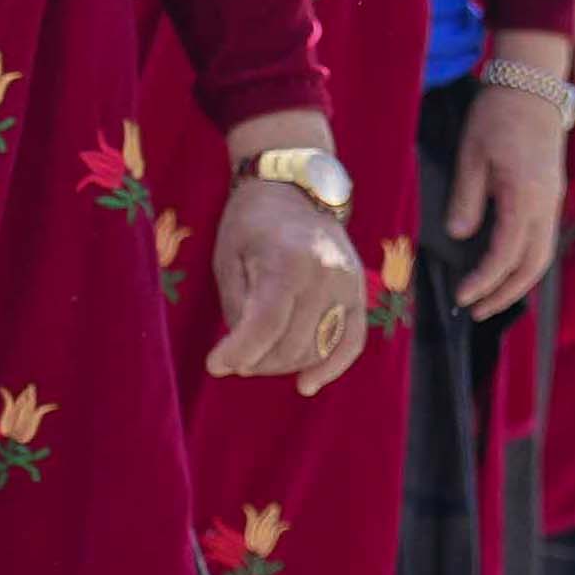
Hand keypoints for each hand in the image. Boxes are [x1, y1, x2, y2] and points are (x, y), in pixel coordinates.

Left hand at [204, 153, 372, 389]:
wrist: (295, 190)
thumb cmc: (252, 225)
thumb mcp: (229, 260)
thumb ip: (238, 309)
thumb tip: (241, 360)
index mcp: (288, 261)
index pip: (265, 325)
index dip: (238, 352)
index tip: (215, 364)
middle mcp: (325, 275)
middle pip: (291, 344)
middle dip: (257, 361)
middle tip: (235, 358)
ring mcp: (348, 285)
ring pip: (316, 348)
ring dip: (284, 364)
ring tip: (259, 358)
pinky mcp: (359, 293)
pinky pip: (352, 341)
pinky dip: (331, 366)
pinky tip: (307, 385)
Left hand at [439, 73, 573, 319]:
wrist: (533, 86)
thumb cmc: (497, 115)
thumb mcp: (471, 154)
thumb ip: (466, 198)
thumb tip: (458, 235)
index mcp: (525, 195)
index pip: (506, 253)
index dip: (484, 280)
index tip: (462, 296)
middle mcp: (546, 204)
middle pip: (533, 265)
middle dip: (505, 293)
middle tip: (476, 310)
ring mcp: (553, 200)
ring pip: (543, 255)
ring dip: (518, 282)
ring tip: (490, 298)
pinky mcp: (552, 194)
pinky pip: (543, 239)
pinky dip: (526, 262)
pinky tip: (506, 267)